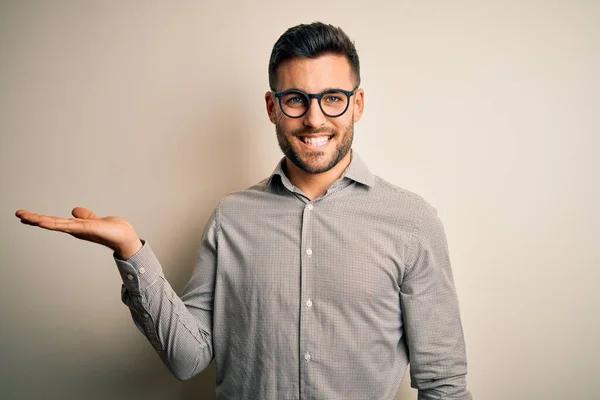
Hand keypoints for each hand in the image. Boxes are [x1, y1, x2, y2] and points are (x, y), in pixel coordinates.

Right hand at [15, 207, 142, 258]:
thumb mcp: (94, 219)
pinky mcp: (85, 229)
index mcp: (76, 226)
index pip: (54, 221)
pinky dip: (54, 223)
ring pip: (55, 224)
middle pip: (51, 223)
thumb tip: (74, 210)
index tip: (25, 215)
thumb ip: (85, 216)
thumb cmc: (113, 230)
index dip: (40, 218)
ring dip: (39, 220)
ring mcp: (79, 230)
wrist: (125, 237)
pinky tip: (43, 221)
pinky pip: (67, 225)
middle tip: (18, 214)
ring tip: (24, 216)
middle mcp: (75, 229)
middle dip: (34, 219)